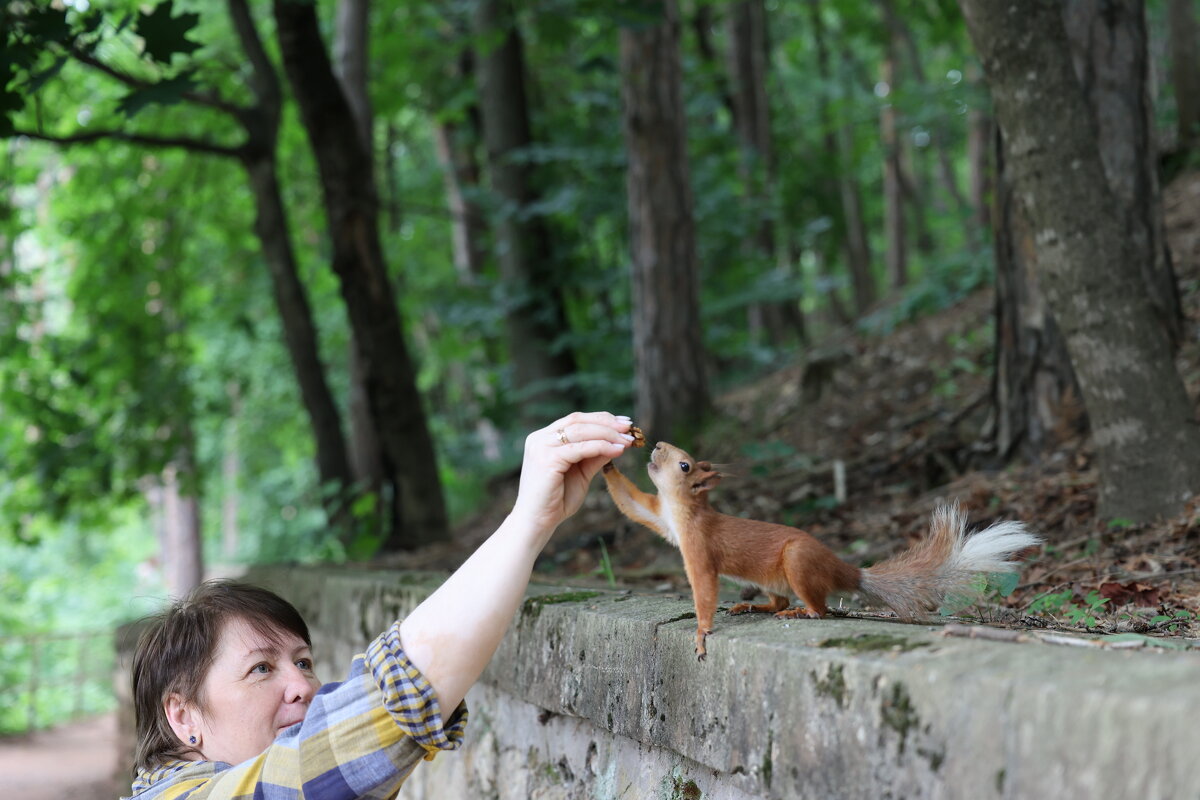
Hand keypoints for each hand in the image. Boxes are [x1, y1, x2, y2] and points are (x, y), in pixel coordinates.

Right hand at [510, 411, 634, 534]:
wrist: (537, 522)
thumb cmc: (557, 500)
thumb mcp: (581, 472)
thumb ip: (595, 455)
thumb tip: (619, 441)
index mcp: (544, 438)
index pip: (576, 420)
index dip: (601, 418)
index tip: (624, 423)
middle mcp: (540, 438)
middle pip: (578, 421)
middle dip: (607, 423)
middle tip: (629, 428)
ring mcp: (541, 447)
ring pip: (581, 431)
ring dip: (608, 434)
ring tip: (627, 440)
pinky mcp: (547, 459)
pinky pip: (580, 448)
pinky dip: (601, 446)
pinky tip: (617, 450)